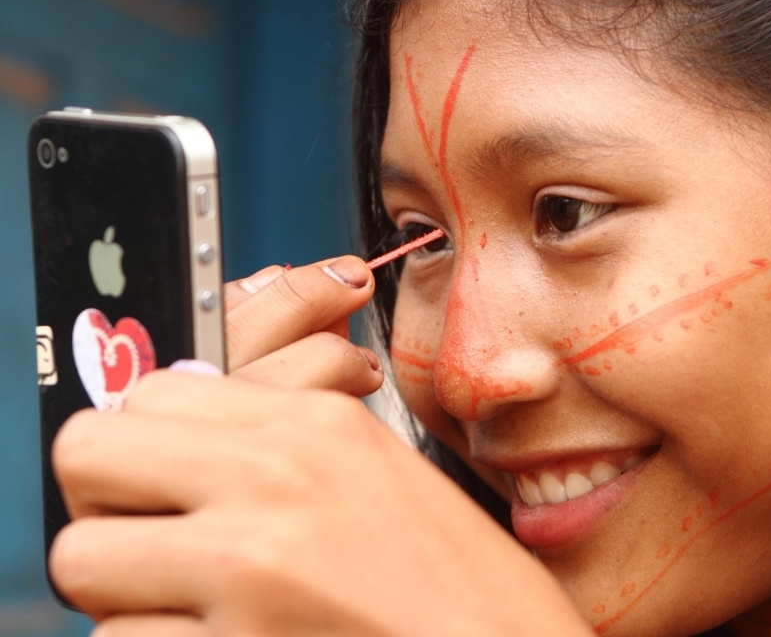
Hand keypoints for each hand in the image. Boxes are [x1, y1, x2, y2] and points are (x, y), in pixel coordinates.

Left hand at [48, 258, 590, 635]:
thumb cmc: (455, 585)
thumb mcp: (373, 471)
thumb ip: (271, 440)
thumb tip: (170, 431)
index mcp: (314, 425)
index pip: (147, 394)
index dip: (139, 444)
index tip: (154, 479)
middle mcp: (277, 480)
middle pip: (88, 455)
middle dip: (104, 501)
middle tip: (147, 540)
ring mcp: (253, 569)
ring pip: (85, 561)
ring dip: (124, 591)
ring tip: (186, 606)